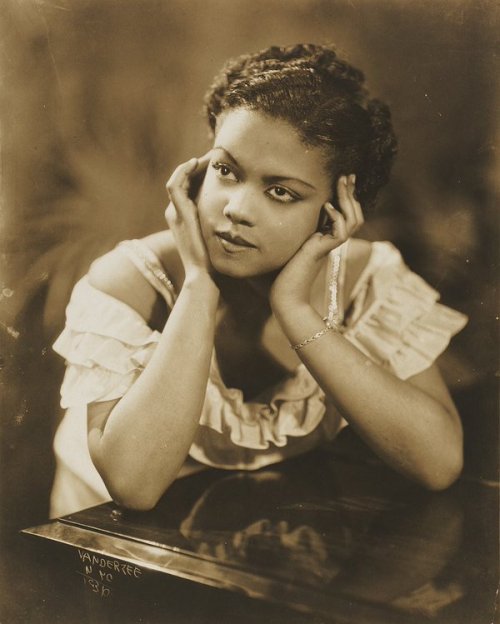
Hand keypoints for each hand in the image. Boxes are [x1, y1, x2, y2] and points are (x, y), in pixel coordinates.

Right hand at [165, 153, 212, 282]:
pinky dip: (183, 171)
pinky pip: (174, 185)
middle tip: (216, 156)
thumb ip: (221, 223)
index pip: (189, 188)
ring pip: (178, 179)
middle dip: (198, 167)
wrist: (203, 275)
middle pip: (184, 181)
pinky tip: (196, 162)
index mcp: (184, 217)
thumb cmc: (214, 261)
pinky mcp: (177, 213)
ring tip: (208, 156)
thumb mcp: (218, 236)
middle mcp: (176, 213)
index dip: (202, 174)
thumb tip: (240, 215)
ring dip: (192, 165)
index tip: (219, 166)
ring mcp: (174, 213)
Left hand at [270, 174, 362, 312]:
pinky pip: (341, 232)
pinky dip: (336, 218)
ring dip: (348, 201)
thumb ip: (298, 228)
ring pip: (353, 221)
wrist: (284, 294)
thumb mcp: (291, 241)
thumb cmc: (282, 271)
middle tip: (349, 175)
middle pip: (355, 215)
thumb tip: (289, 206)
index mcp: (326, 237)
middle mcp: (331, 241)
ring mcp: (329, 247)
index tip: (345, 178)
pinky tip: (328, 207)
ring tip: (342, 184)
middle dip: (352, 194)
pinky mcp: (323, 251)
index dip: (347, 197)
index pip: (346, 214)